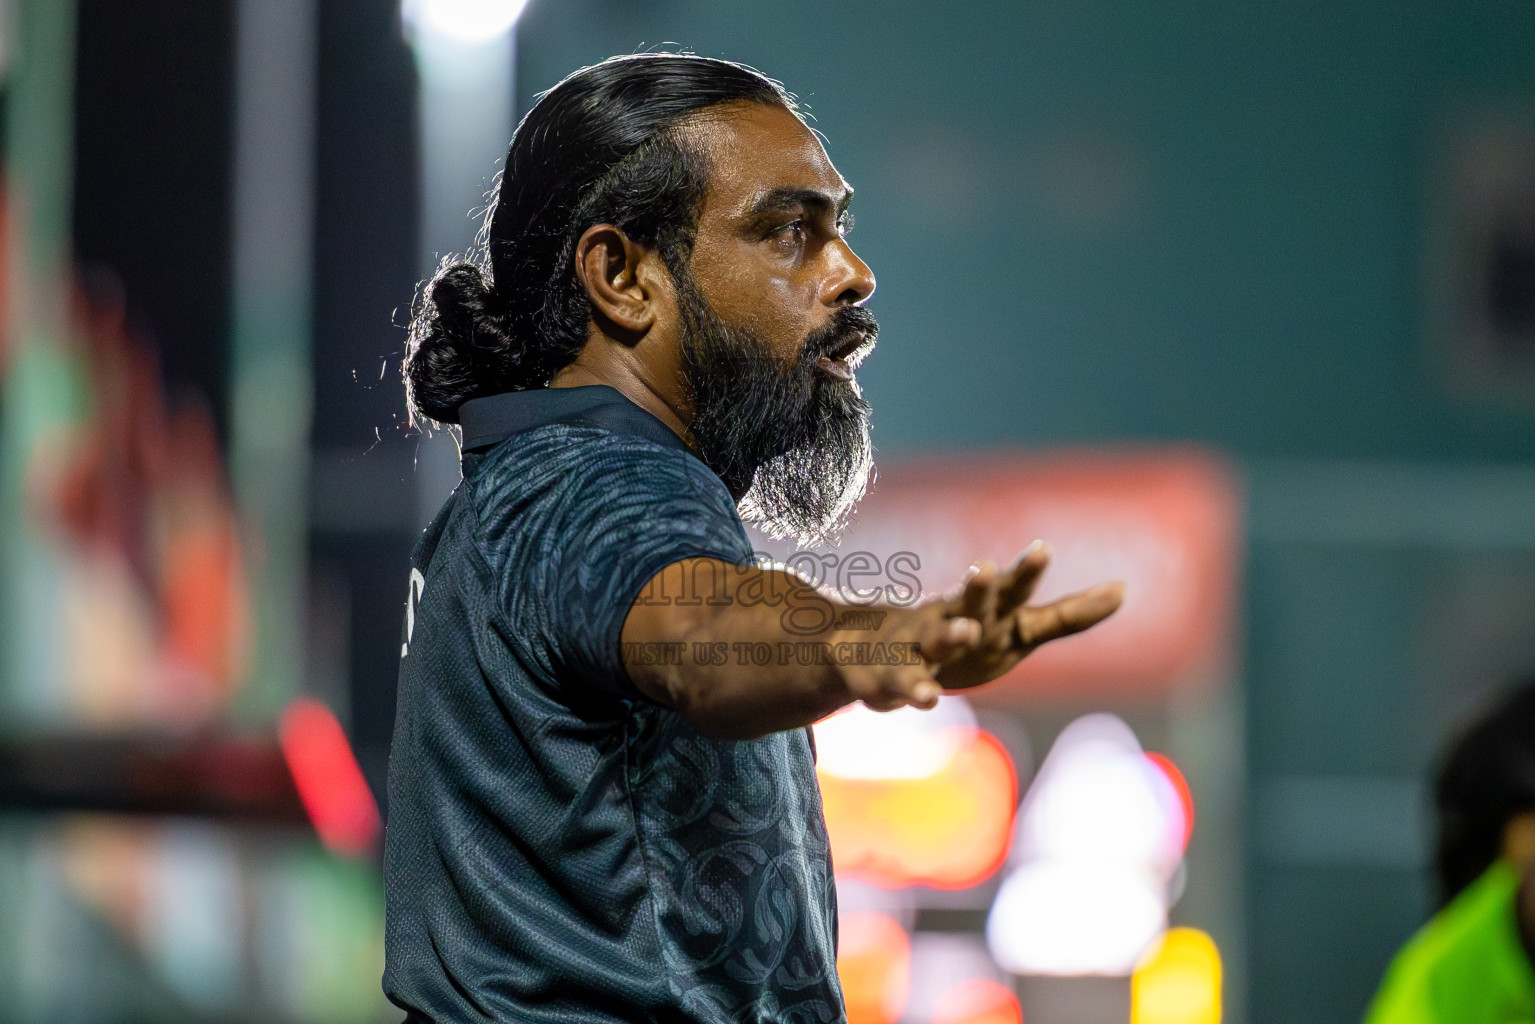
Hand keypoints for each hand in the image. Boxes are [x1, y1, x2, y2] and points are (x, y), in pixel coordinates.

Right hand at [835, 542, 1121, 711]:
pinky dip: (916, 689)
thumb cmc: (964, 637)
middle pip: (970, 603)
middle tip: (985, 569)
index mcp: (986, 610)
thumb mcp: (1019, 628)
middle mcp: (953, 620)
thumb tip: (1124, 589)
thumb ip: (1068, 614)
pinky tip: (928, 698)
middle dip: (979, 588)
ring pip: (935, 639)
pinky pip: (905, 684)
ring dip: (949, 635)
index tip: (1042, 548)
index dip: (1026, 572)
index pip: (1011, 589)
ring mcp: (920, 646)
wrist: (877, 651)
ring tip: (966, 631)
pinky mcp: (893, 677)